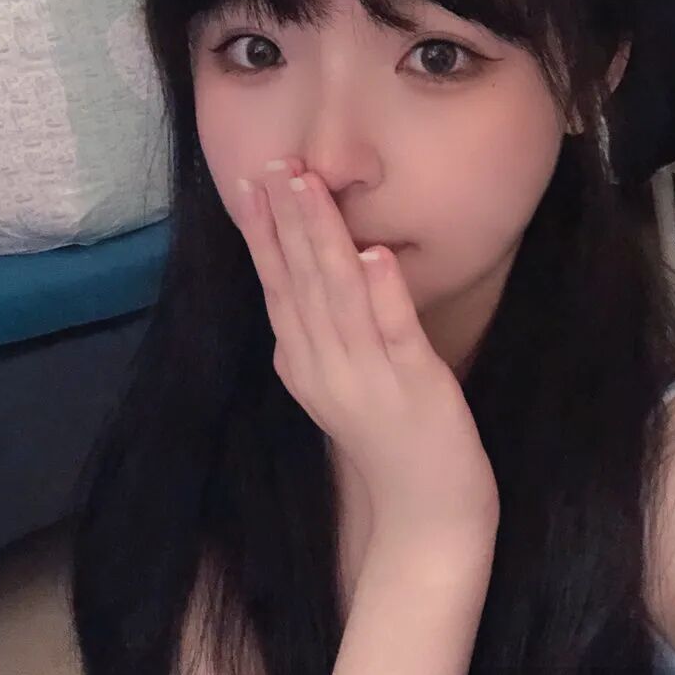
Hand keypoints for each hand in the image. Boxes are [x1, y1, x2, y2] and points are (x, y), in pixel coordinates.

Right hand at [234, 156, 499, 547]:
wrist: (423, 508)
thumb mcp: (334, 384)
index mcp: (304, 362)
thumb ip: (312, 341)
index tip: (251, 183)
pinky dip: (382, 293)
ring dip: (321, 240)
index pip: (276, 285)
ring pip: (337, 297)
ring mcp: (366, 377)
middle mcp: (324, 366)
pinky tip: (373, 255)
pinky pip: (394, 334)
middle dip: (284, 220)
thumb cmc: (384, 436)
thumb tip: (292, 291)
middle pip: (299, 282)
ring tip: (308, 189)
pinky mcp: (413, 386)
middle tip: (273, 166)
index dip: (263, 233)